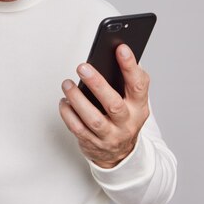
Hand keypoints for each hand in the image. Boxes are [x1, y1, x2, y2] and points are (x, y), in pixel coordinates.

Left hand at [59, 44, 150, 168]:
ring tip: (67, 84)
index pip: (138, 85)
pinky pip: (78, 129)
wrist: (120, 154)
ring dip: (77, 100)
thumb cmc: (124, 118)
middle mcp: (127, 123)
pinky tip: (64, 101)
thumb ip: (127, 79)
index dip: (130, 66)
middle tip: (82, 67)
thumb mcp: (133, 100)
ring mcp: (110, 135)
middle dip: (97, 84)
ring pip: (93, 119)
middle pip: (113, 104)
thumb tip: (115, 51)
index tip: (121, 48)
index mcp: (139, 107)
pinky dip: (68, 114)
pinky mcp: (93, 143)